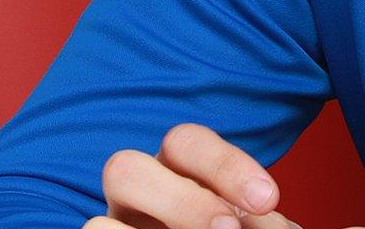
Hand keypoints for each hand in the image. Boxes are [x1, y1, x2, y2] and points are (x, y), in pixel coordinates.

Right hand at [87, 122, 294, 228]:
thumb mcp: (253, 226)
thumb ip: (254, 219)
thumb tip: (243, 221)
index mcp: (177, 169)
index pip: (186, 143)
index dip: (225, 165)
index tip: (267, 198)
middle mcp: (139, 193)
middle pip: (126, 169)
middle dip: (181, 202)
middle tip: (228, 228)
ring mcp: (118, 225)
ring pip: (97, 222)